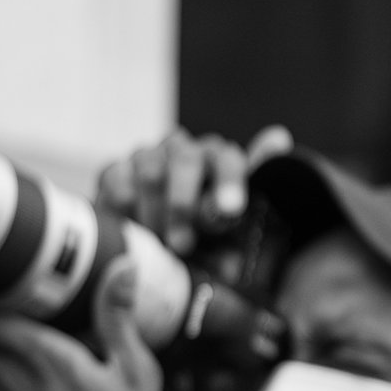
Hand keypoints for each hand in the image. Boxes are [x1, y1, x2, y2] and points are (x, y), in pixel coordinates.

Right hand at [99, 126, 273, 255]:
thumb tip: (275, 140)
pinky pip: (117, 181)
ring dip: (155, 215)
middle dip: (183, 206)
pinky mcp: (115, 170)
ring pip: (150, 172)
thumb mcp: (226, 238)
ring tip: (159, 247)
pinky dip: (126, 211)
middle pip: (185, 160)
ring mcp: (148, 156)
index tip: (229, 212)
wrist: (149, 250)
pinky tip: (134, 231)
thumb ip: (240, 206)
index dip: (229, 182)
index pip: (228, 159)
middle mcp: (184, 150)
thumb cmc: (200, 242)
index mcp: (219, 161)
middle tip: (182, 245)